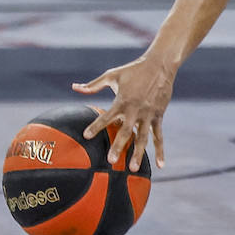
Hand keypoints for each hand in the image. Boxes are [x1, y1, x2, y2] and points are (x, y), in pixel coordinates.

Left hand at [72, 55, 174, 172]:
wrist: (160, 65)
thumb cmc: (133, 70)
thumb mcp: (112, 75)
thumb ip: (93, 85)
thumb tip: (74, 88)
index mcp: (122, 101)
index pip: (107, 117)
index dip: (96, 126)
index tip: (86, 136)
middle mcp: (135, 110)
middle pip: (126, 132)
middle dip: (118, 147)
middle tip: (111, 161)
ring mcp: (148, 115)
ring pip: (143, 138)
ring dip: (138, 153)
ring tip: (132, 169)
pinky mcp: (158, 116)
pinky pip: (159, 136)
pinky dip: (160, 151)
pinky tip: (160, 164)